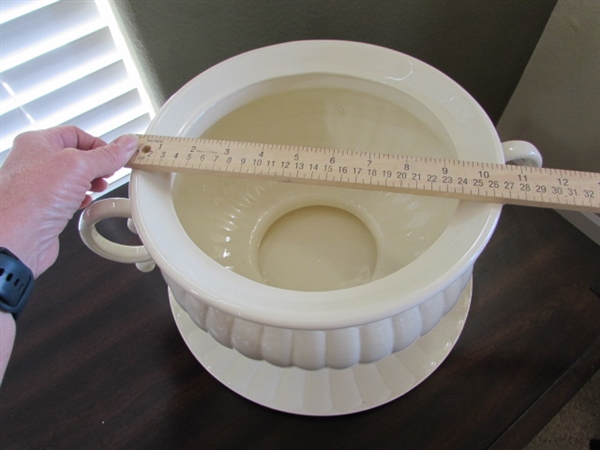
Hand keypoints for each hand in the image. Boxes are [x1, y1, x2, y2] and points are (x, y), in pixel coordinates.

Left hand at [0, 126, 137, 277]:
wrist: (16, 239)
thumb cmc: (30, 199)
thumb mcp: (78, 166)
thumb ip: (106, 155)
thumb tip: (125, 144)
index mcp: (37, 142)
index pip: (76, 133)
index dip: (99, 143)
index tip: (117, 153)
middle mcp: (34, 162)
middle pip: (76, 156)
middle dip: (96, 165)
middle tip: (109, 172)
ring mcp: (38, 186)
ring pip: (73, 178)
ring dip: (90, 183)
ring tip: (98, 187)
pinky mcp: (44, 207)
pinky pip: (68, 197)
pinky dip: (81, 199)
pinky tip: (84, 202)